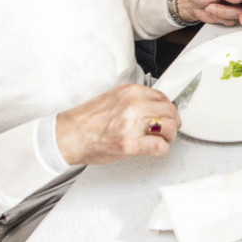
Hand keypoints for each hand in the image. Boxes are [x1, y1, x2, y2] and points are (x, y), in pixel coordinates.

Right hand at [55, 83, 179, 165]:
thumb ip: (135, 100)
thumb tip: (155, 107)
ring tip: (163, 139)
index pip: (163, 97)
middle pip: (169, 111)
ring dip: (170, 135)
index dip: (168, 108)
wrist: (68, 136)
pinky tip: (155, 149)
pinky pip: (158, 146)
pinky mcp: (129, 144)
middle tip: (170, 129)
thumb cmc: (87, 120)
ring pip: (168, 127)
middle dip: (173, 122)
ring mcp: (131, 125)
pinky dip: (162, 149)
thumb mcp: (113, 98)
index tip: (167, 115)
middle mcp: (133, 105)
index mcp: (130, 92)